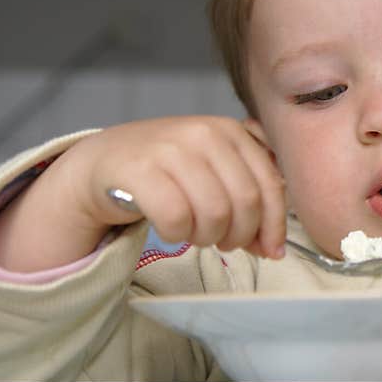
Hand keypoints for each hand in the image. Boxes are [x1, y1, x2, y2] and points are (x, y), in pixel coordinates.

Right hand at [0, 116, 286, 271]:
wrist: (106, 161)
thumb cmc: (168, 171)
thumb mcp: (214, 170)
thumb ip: (248, 198)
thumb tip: (273, 247)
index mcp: (231, 131)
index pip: (269, 183)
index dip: (275, 223)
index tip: (272, 250)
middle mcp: (204, 133)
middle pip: (245, 202)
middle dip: (240, 234)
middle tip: (224, 243)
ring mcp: (171, 149)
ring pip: (214, 214)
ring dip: (207, 237)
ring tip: (196, 234)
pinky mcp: (139, 171)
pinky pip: (176, 219)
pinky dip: (177, 235)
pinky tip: (171, 230)